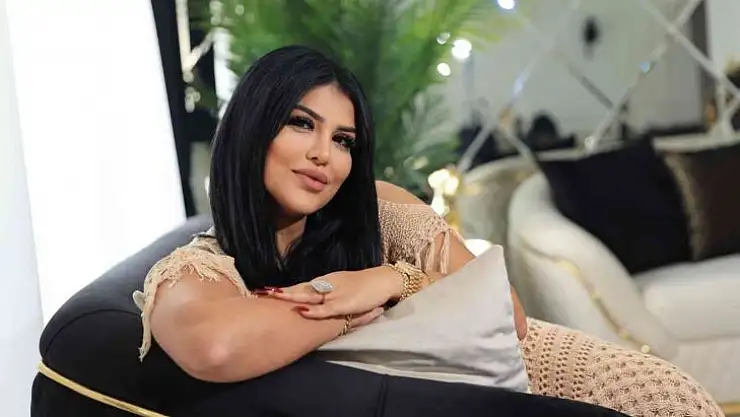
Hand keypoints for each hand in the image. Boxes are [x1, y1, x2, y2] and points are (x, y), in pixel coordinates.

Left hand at [257, 267, 400, 319]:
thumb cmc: (362, 288)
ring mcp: (334, 293)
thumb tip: (307, 304)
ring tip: (273, 296)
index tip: (262, 291)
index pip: (298, 286)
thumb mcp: (340, 291)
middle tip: (259, 292)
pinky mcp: (345, 303)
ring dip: (291, 296)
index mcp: (323, 284)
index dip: (281, 289)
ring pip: (309, 295)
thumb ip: (324, 297)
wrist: (383, 281)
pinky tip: (302, 311)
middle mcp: (325, 286)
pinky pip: (327, 308)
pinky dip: (314, 310)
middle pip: (298, 289)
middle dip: (279, 292)